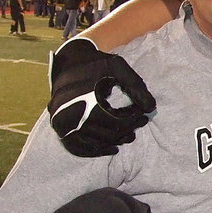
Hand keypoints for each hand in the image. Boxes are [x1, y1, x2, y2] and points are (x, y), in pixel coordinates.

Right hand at [47, 37, 155, 156]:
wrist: (68, 61)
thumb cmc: (95, 64)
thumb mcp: (118, 68)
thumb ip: (136, 87)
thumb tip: (151, 108)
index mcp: (85, 102)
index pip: (116, 122)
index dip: (133, 120)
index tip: (143, 114)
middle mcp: (71, 117)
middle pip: (107, 134)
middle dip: (127, 130)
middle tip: (141, 124)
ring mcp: (63, 125)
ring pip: (95, 143)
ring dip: (115, 141)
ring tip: (130, 136)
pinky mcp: (60, 128)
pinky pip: (78, 148)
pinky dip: (96, 151)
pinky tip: (112, 149)